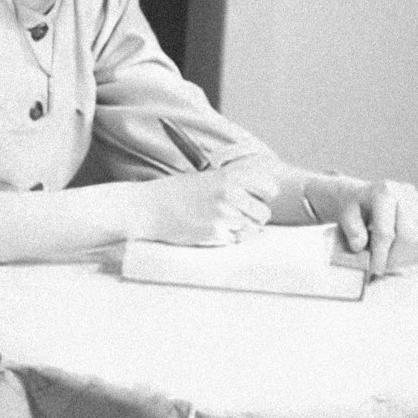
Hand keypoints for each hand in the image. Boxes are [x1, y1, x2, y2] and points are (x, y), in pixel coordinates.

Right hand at [136, 160, 279, 246]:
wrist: (147, 208)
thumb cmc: (174, 192)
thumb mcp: (205, 177)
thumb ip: (233, 181)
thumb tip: (261, 189)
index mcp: (228, 176)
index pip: (269, 186)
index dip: (265, 193)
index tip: (257, 196)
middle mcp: (229, 194)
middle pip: (264, 213)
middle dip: (254, 216)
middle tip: (238, 214)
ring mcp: (223, 216)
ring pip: (252, 230)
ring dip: (242, 229)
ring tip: (224, 222)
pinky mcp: (214, 234)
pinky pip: (235, 241)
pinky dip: (227, 238)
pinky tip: (211, 230)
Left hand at [305, 176, 417, 275]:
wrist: (367, 195)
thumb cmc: (355, 208)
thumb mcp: (345, 215)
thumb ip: (351, 230)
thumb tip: (359, 246)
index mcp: (384, 192)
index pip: (386, 231)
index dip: (381, 254)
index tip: (375, 269)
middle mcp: (407, 194)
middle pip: (410, 237)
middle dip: (396, 258)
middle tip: (383, 267)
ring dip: (408, 259)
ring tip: (392, 262)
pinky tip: (404, 257)